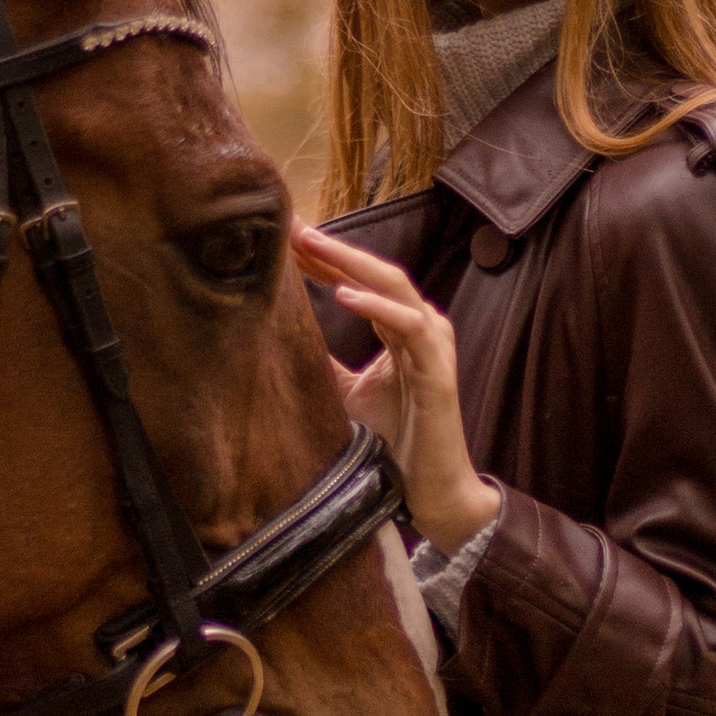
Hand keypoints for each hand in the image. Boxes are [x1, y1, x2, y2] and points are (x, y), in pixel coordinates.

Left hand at [293, 228, 501, 554]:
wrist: (431, 489)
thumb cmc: (393, 440)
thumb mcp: (346, 393)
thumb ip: (324, 361)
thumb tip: (277, 339)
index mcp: (401, 329)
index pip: (361, 281)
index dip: (326, 259)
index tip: (285, 239)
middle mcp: (421, 327)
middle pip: (375, 272)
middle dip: (333, 248)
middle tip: (291, 226)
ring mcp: (433, 345)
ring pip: (395, 285)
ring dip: (351, 262)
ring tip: (311, 244)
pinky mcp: (438, 370)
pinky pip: (411, 326)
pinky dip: (377, 306)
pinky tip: (344, 293)